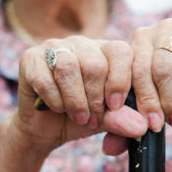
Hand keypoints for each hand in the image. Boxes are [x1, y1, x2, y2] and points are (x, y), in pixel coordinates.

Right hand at [14, 36, 146, 153]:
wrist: (47, 127)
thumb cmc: (82, 117)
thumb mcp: (106, 120)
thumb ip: (122, 119)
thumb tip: (142, 127)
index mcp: (104, 51)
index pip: (121, 51)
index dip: (120, 80)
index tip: (115, 106)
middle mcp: (81, 44)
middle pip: (95, 63)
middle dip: (95, 98)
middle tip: (92, 118)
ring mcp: (55, 47)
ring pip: (69, 67)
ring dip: (75, 100)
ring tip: (78, 116)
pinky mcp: (30, 58)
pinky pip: (45, 78)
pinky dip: (54, 100)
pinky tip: (57, 108)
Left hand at [130, 16, 171, 130]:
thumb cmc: (169, 87)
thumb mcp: (148, 97)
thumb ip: (128, 117)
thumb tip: (108, 148)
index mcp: (139, 40)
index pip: (137, 68)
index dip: (143, 98)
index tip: (148, 123)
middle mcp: (162, 29)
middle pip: (161, 66)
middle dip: (165, 101)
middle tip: (169, 124)